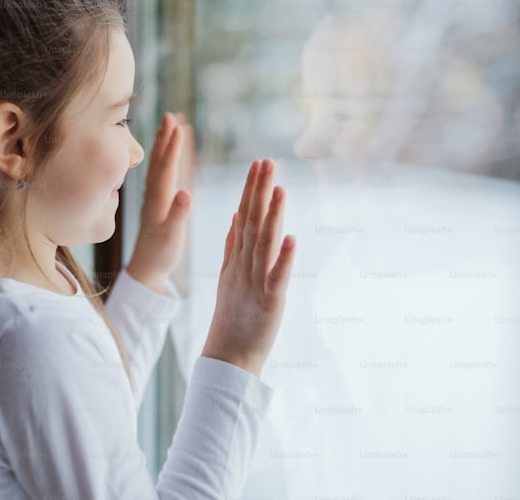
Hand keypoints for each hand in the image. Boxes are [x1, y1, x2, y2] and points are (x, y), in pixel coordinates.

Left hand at [126, 112, 194, 293]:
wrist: (145, 270)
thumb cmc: (160, 255)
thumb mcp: (171, 237)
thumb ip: (178, 215)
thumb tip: (186, 193)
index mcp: (158, 200)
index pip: (166, 168)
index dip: (173, 147)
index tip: (178, 126)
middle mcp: (155, 195)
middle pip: (160, 160)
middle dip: (166, 138)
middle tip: (171, 115)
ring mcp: (156, 198)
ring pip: (161, 165)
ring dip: (165, 144)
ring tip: (170, 125)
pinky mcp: (159, 203)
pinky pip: (165, 174)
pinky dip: (170, 160)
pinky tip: (174, 153)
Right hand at [202, 158, 295, 377]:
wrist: (228, 357)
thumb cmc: (233, 318)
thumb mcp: (230, 276)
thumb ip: (232, 246)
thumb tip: (236, 215)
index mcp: (236, 260)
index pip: (243, 217)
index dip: (251, 190)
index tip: (258, 164)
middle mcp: (244, 266)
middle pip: (251, 223)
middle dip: (259, 192)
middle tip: (266, 162)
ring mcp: (255, 282)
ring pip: (264, 244)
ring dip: (271, 216)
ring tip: (279, 189)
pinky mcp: (270, 301)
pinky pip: (277, 277)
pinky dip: (283, 258)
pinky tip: (291, 237)